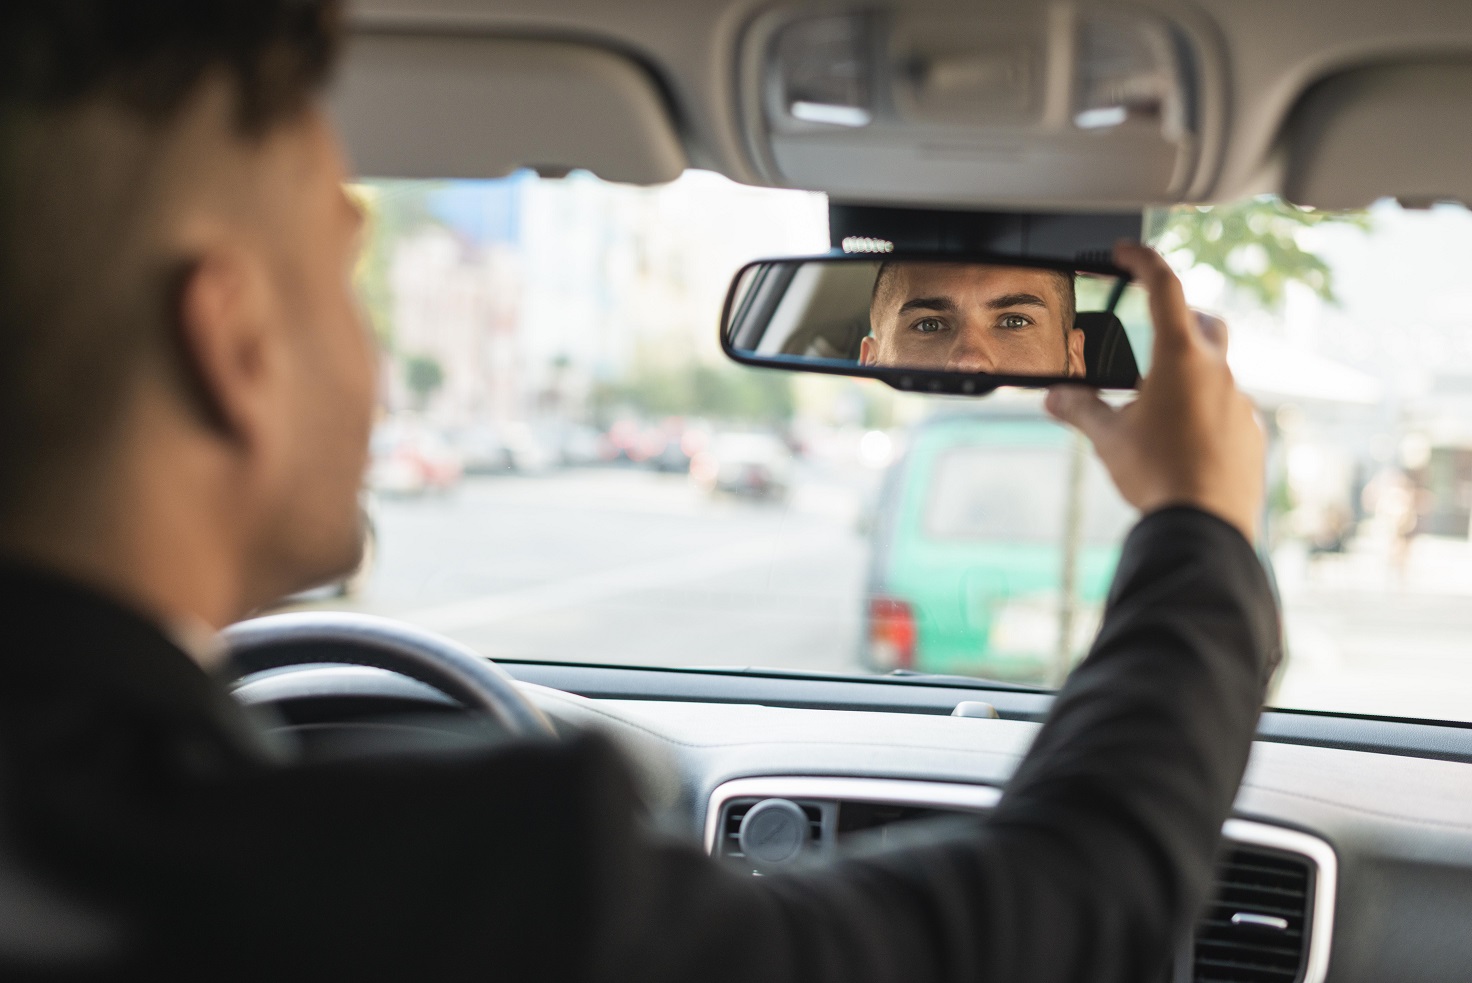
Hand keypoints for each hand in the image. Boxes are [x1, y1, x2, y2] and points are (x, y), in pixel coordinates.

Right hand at [1045, 242, 1263, 541]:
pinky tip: (1182, 438)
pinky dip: (1205, 410)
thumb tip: (1055, 398)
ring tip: (1158, 400)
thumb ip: (1080, 410)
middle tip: (1154, 326)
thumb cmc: (1157, 474)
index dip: (1142, 260)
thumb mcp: (1108, 438)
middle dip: (1181, 315)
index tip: (1125, 251)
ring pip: (1217, 370)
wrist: (1205, 524)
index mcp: (1180, 358)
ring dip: (1190, 372)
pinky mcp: (1251, 433)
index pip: (1164, 287)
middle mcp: (1217, 371)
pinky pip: (1228, 408)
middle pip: (1205, 322)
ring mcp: (1240, 402)